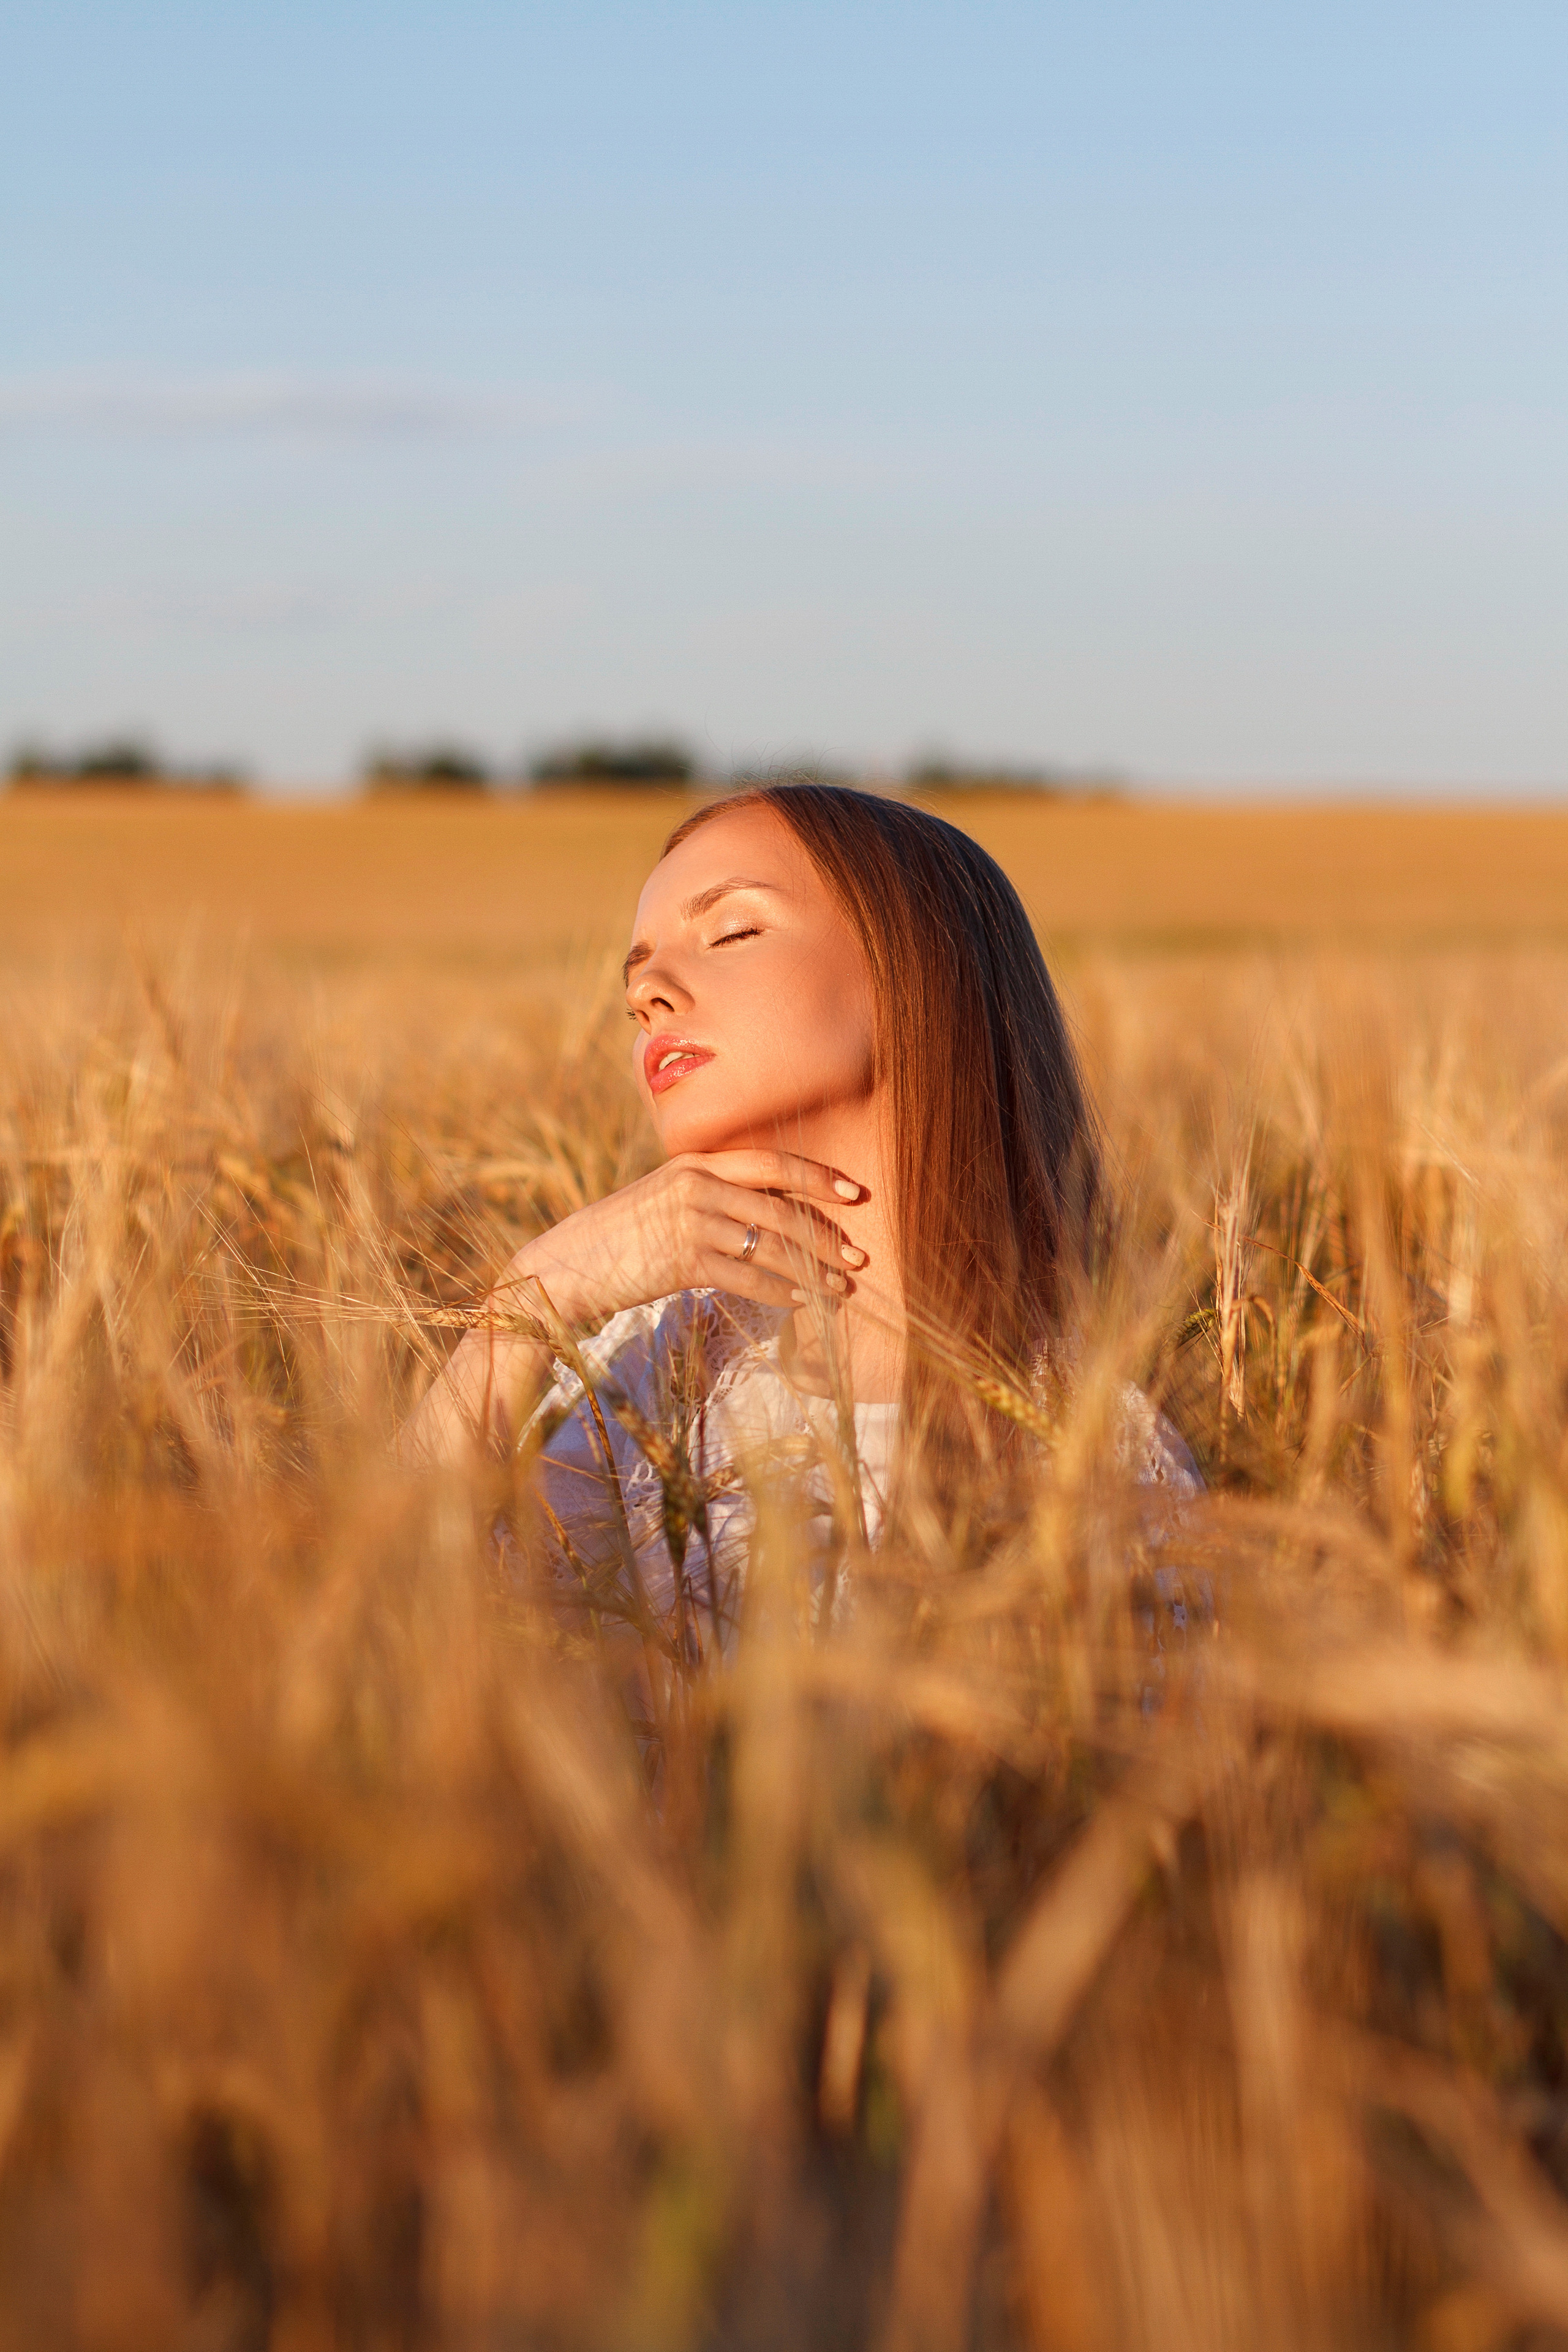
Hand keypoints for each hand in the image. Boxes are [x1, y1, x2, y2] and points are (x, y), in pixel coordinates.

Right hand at [504, 1150, 868, 1329]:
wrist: (566, 1263)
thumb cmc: (621, 1235)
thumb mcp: (666, 1197)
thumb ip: (711, 1193)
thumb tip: (766, 1209)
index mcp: (696, 1162)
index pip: (772, 1163)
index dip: (818, 1177)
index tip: (855, 1193)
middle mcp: (697, 1185)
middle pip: (781, 1207)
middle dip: (827, 1235)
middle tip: (859, 1258)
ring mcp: (689, 1222)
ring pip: (770, 1244)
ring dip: (812, 1270)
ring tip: (841, 1288)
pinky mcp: (682, 1261)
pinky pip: (747, 1277)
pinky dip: (781, 1291)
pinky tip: (802, 1303)